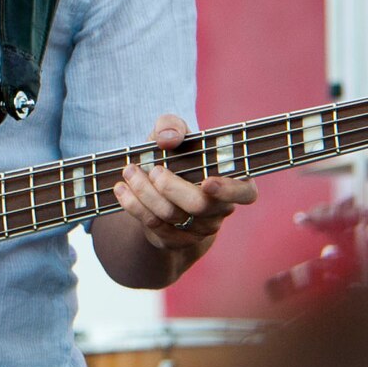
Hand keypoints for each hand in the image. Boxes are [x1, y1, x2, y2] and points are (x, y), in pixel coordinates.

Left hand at [114, 114, 257, 250]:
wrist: (157, 188)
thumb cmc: (174, 156)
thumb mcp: (173, 136)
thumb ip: (172, 126)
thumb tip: (168, 138)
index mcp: (231, 182)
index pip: (245, 193)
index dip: (229, 190)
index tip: (207, 182)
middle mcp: (219, 209)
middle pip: (199, 206)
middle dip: (172, 187)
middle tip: (153, 170)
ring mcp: (198, 229)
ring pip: (172, 215)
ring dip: (145, 192)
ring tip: (129, 172)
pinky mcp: (175, 240)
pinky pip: (154, 226)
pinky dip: (134, 205)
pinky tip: (122, 189)